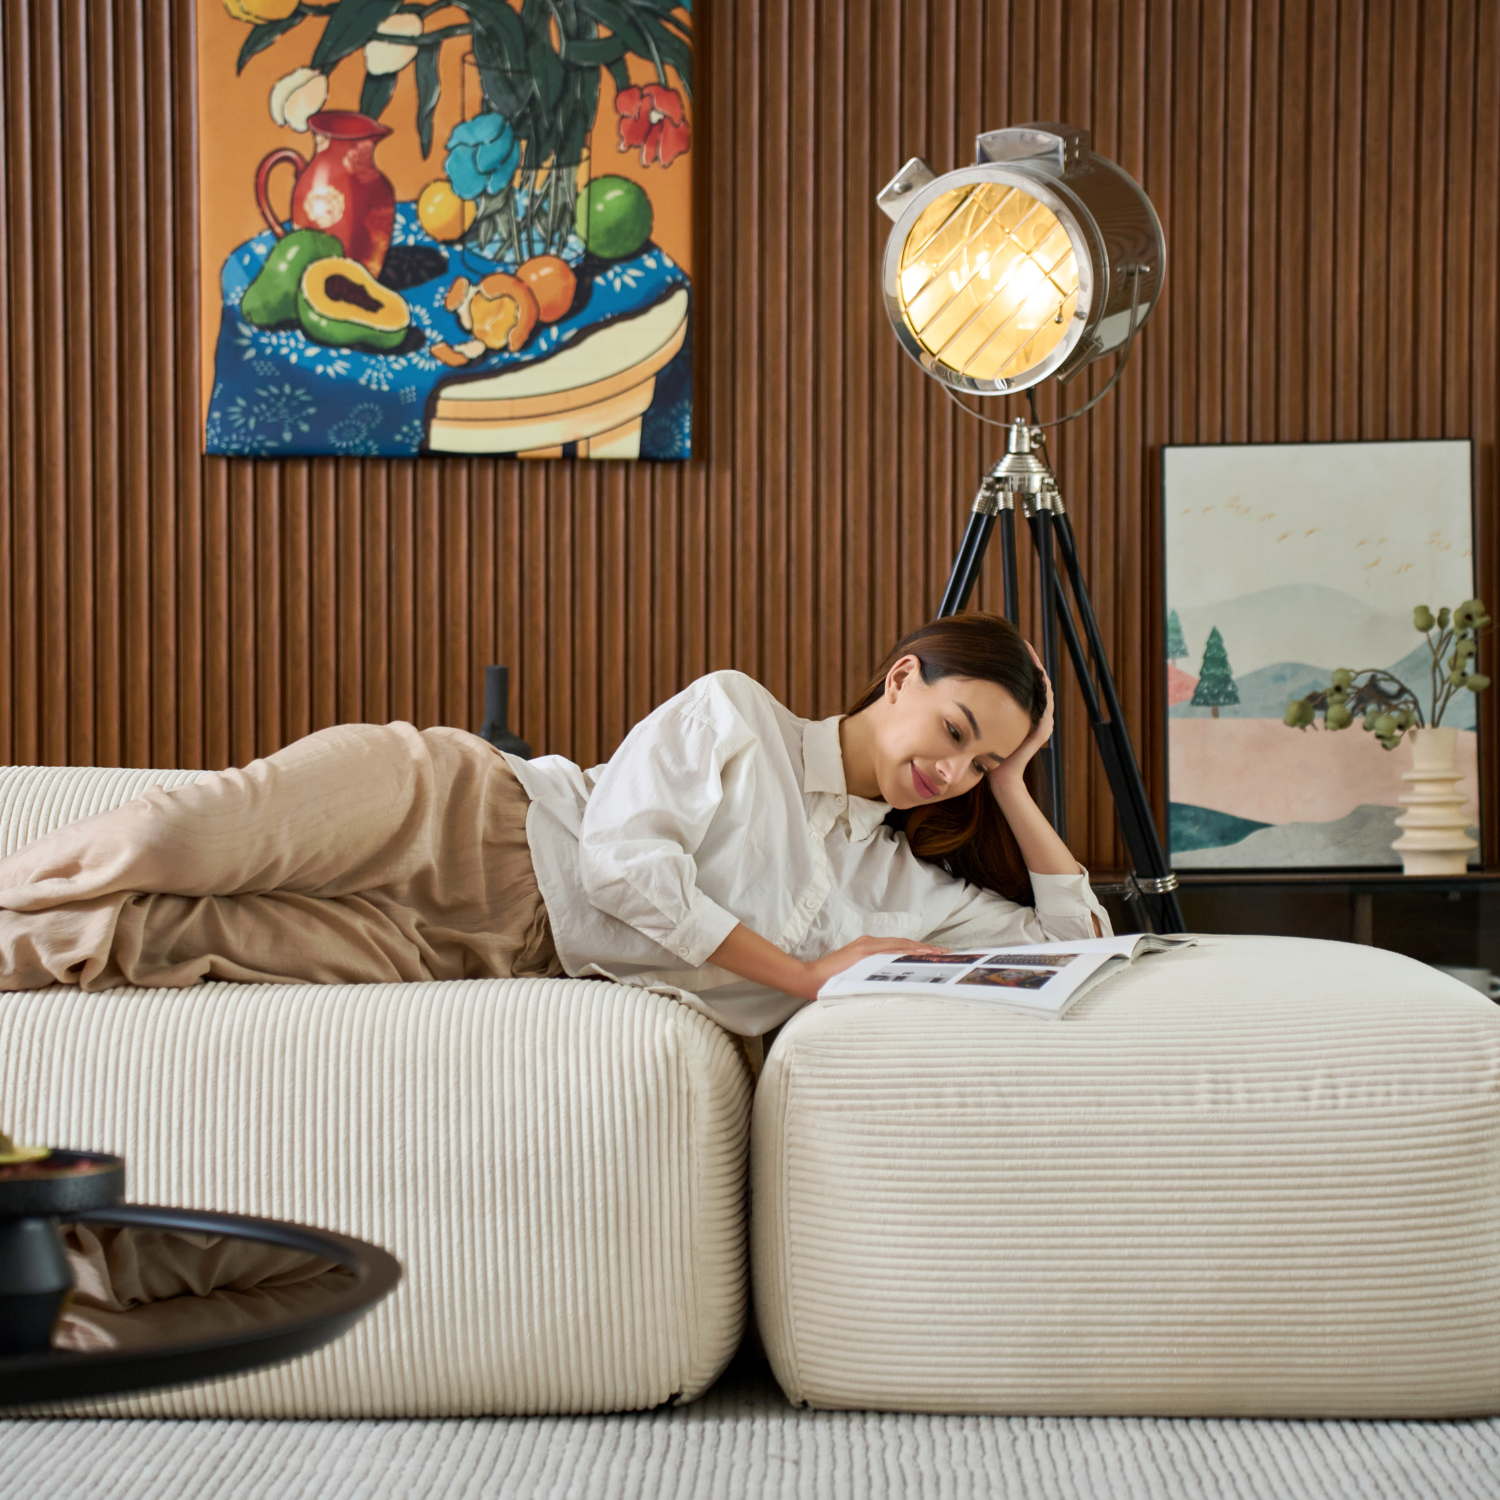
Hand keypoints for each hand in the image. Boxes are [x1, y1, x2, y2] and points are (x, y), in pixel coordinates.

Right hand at [801, 936, 949, 1000]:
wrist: (811, 980)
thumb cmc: (832, 983)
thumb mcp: (858, 979)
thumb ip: (875, 977)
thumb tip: (895, 987)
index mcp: (869, 950)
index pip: (900, 949)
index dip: (919, 952)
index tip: (937, 957)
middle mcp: (870, 944)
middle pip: (905, 945)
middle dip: (927, 950)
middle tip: (947, 955)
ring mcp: (867, 946)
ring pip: (901, 946)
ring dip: (921, 950)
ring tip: (939, 955)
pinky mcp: (863, 951)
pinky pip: (890, 950)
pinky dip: (907, 951)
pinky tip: (920, 955)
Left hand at [987, 641, 1053, 792]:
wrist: (999, 775)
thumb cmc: (987, 749)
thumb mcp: (983, 720)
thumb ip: (981, 703)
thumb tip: (964, 681)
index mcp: (1022, 709)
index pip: (1026, 680)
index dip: (1022, 662)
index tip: (1012, 645)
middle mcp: (1036, 713)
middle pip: (1038, 680)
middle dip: (1032, 661)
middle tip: (1023, 643)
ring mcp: (1042, 721)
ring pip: (1044, 690)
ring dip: (1038, 672)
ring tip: (1030, 655)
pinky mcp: (1042, 730)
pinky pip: (1046, 706)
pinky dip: (1042, 691)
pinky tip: (1037, 677)